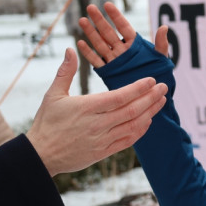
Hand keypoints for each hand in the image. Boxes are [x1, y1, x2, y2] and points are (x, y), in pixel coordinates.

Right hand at [26, 48, 167, 175]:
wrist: (41, 156)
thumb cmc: (47, 123)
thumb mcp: (53, 95)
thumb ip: (65, 72)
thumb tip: (70, 49)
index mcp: (87, 107)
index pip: (120, 96)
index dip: (139, 88)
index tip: (152, 80)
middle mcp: (98, 124)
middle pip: (132, 110)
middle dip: (151, 98)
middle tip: (164, 87)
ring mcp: (102, 140)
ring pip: (133, 126)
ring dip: (151, 113)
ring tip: (161, 101)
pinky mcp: (104, 152)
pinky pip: (128, 141)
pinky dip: (141, 130)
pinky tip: (148, 120)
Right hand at [78, 2, 168, 67]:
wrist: (151, 93)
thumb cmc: (158, 74)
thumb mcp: (161, 58)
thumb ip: (161, 44)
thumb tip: (164, 27)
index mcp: (134, 45)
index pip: (123, 27)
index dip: (116, 16)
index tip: (107, 4)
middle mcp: (122, 50)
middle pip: (108, 32)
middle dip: (99, 20)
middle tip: (90, 7)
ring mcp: (114, 60)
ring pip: (100, 44)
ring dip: (91, 32)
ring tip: (82, 20)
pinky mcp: (108, 71)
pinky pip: (97, 61)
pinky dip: (88, 53)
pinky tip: (80, 43)